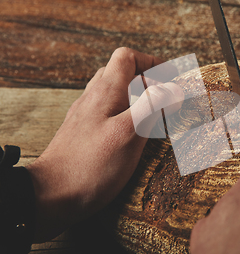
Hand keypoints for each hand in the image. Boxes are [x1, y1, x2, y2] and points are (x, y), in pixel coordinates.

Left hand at [26, 47, 183, 241]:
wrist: (50, 196)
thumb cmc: (91, 166)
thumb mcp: (129, 133)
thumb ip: (153, 106)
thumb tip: (175, 89)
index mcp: (106, 92)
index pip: (127, 57)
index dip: (152, 62)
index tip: (171, 77)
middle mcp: (93, 99)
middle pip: (121, 73)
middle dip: (147, 79)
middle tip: (166, 97)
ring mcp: (86, 116)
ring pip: (114, 93)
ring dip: (137, 97)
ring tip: (155, 115)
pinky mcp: (84, 135)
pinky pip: (109, 113)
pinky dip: (127, 115)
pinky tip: (135, 135)